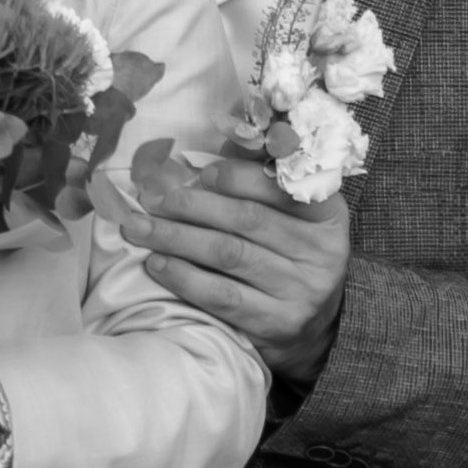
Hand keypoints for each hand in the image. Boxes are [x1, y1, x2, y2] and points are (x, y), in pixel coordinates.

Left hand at [120, 158, 349, 385]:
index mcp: (327, 216)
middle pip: (248, 220)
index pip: (282, 189)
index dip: (238, 177)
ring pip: (229, 255)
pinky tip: (157, 263)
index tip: (201, 172)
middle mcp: (320, 253)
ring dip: (177, 237)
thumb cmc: (290, 256)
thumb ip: (261, 179)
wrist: (315, 327)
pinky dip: (185, 277)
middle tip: (153, 199)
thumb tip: (221, 140)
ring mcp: (300, 291)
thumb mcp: (292, 215)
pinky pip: (223, 296)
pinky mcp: (275, 324)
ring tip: (140, 228)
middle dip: (193, 205)